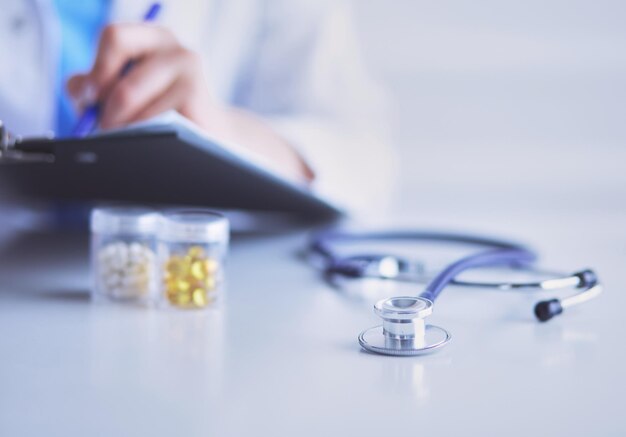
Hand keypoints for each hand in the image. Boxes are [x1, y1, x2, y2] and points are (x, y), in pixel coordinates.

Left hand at [68, 23, 312, 181]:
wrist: (211, 139)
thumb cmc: (163, 115)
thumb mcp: (124, 94)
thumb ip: (93, 86)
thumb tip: (80, 89)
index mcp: (154, 39)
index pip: (114, 37)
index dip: (97, 71)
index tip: (91, 98)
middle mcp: (175, 47)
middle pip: (119, 75)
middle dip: (105, 107)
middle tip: (104, 127)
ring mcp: (189, 68)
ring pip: (128, 96)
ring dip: (121, 125)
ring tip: (128, 138)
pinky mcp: (195, 94)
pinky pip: (150, 117)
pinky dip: (143, 134)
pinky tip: (153, 140)